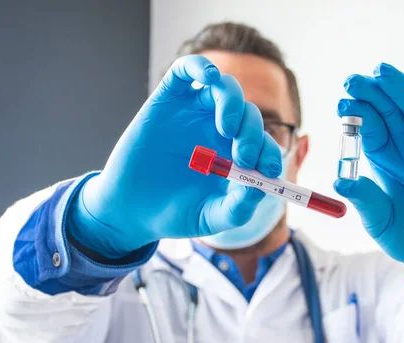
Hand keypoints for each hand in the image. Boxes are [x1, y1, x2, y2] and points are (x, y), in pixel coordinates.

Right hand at [67, 55, 281, 256]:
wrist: (132, 211)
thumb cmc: (176, 213)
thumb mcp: (214, 217)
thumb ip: (240, 207)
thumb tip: (261, 186)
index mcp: (236, 154)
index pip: (264, 143)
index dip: (271, 153)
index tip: (269, 170)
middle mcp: (219, 130)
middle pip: (249, 115)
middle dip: (252, 134)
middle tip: (244, 157)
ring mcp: (194, 112)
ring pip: (225, 88)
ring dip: (234, 104)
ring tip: (228, 130)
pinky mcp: (168, 99)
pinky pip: (186, 70)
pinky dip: (200, 66)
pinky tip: (209, 76)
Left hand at [334, 64, 403, 297]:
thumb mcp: (381, 221)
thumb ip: (366, 200)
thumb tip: (340, 182)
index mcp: (382, 159)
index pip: (368, 127)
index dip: (356, 113)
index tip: (342, 102)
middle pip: (387, 111)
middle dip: (371, 94)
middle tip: (353, 81)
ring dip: (399, 87)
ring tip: (382, 71)